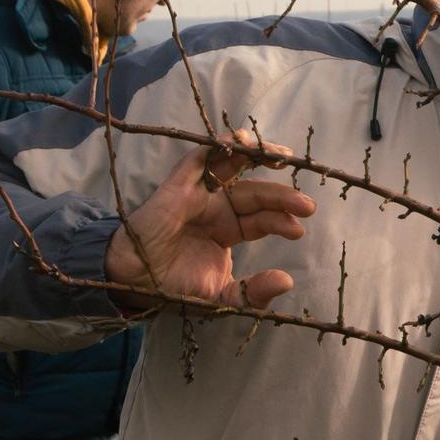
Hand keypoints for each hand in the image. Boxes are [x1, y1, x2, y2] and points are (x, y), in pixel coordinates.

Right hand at [104, 133, 315, 310]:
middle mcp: (215, 208)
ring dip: (260, 157)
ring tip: (286, 157)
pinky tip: (244, 142)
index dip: (281, 220)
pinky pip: (201, 158)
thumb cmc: (173, 287)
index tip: (299, 230)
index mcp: (226, 230)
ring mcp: (198, 194)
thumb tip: (287, 281)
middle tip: (307, 205)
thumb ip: (253, 292)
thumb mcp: (222, 297)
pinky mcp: (179, 185)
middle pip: (254, 194)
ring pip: (233, 168)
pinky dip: (222, 146)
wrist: (132, 283)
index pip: (260, 220)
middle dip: (281, 196)